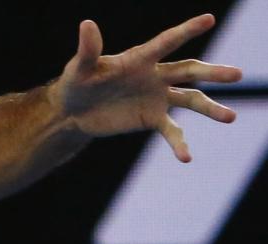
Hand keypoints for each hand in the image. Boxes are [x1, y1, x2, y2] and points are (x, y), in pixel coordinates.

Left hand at [49, 13, 244, 162]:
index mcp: (140, 58)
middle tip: (237, 75)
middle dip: (212, 73)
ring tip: (230, 117)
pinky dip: (179, 143)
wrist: (73, 112)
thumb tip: (87, 24)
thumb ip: (88, 49)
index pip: (167, 42)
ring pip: (191, 100)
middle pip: (190, 71)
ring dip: (210, 108)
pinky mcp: (152, 118)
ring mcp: (157, 97)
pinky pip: (172, 130)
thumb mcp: (80, 68)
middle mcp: (155, 75)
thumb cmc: (76, 83)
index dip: (187, 30)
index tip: (209, 19)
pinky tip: (186, 158)